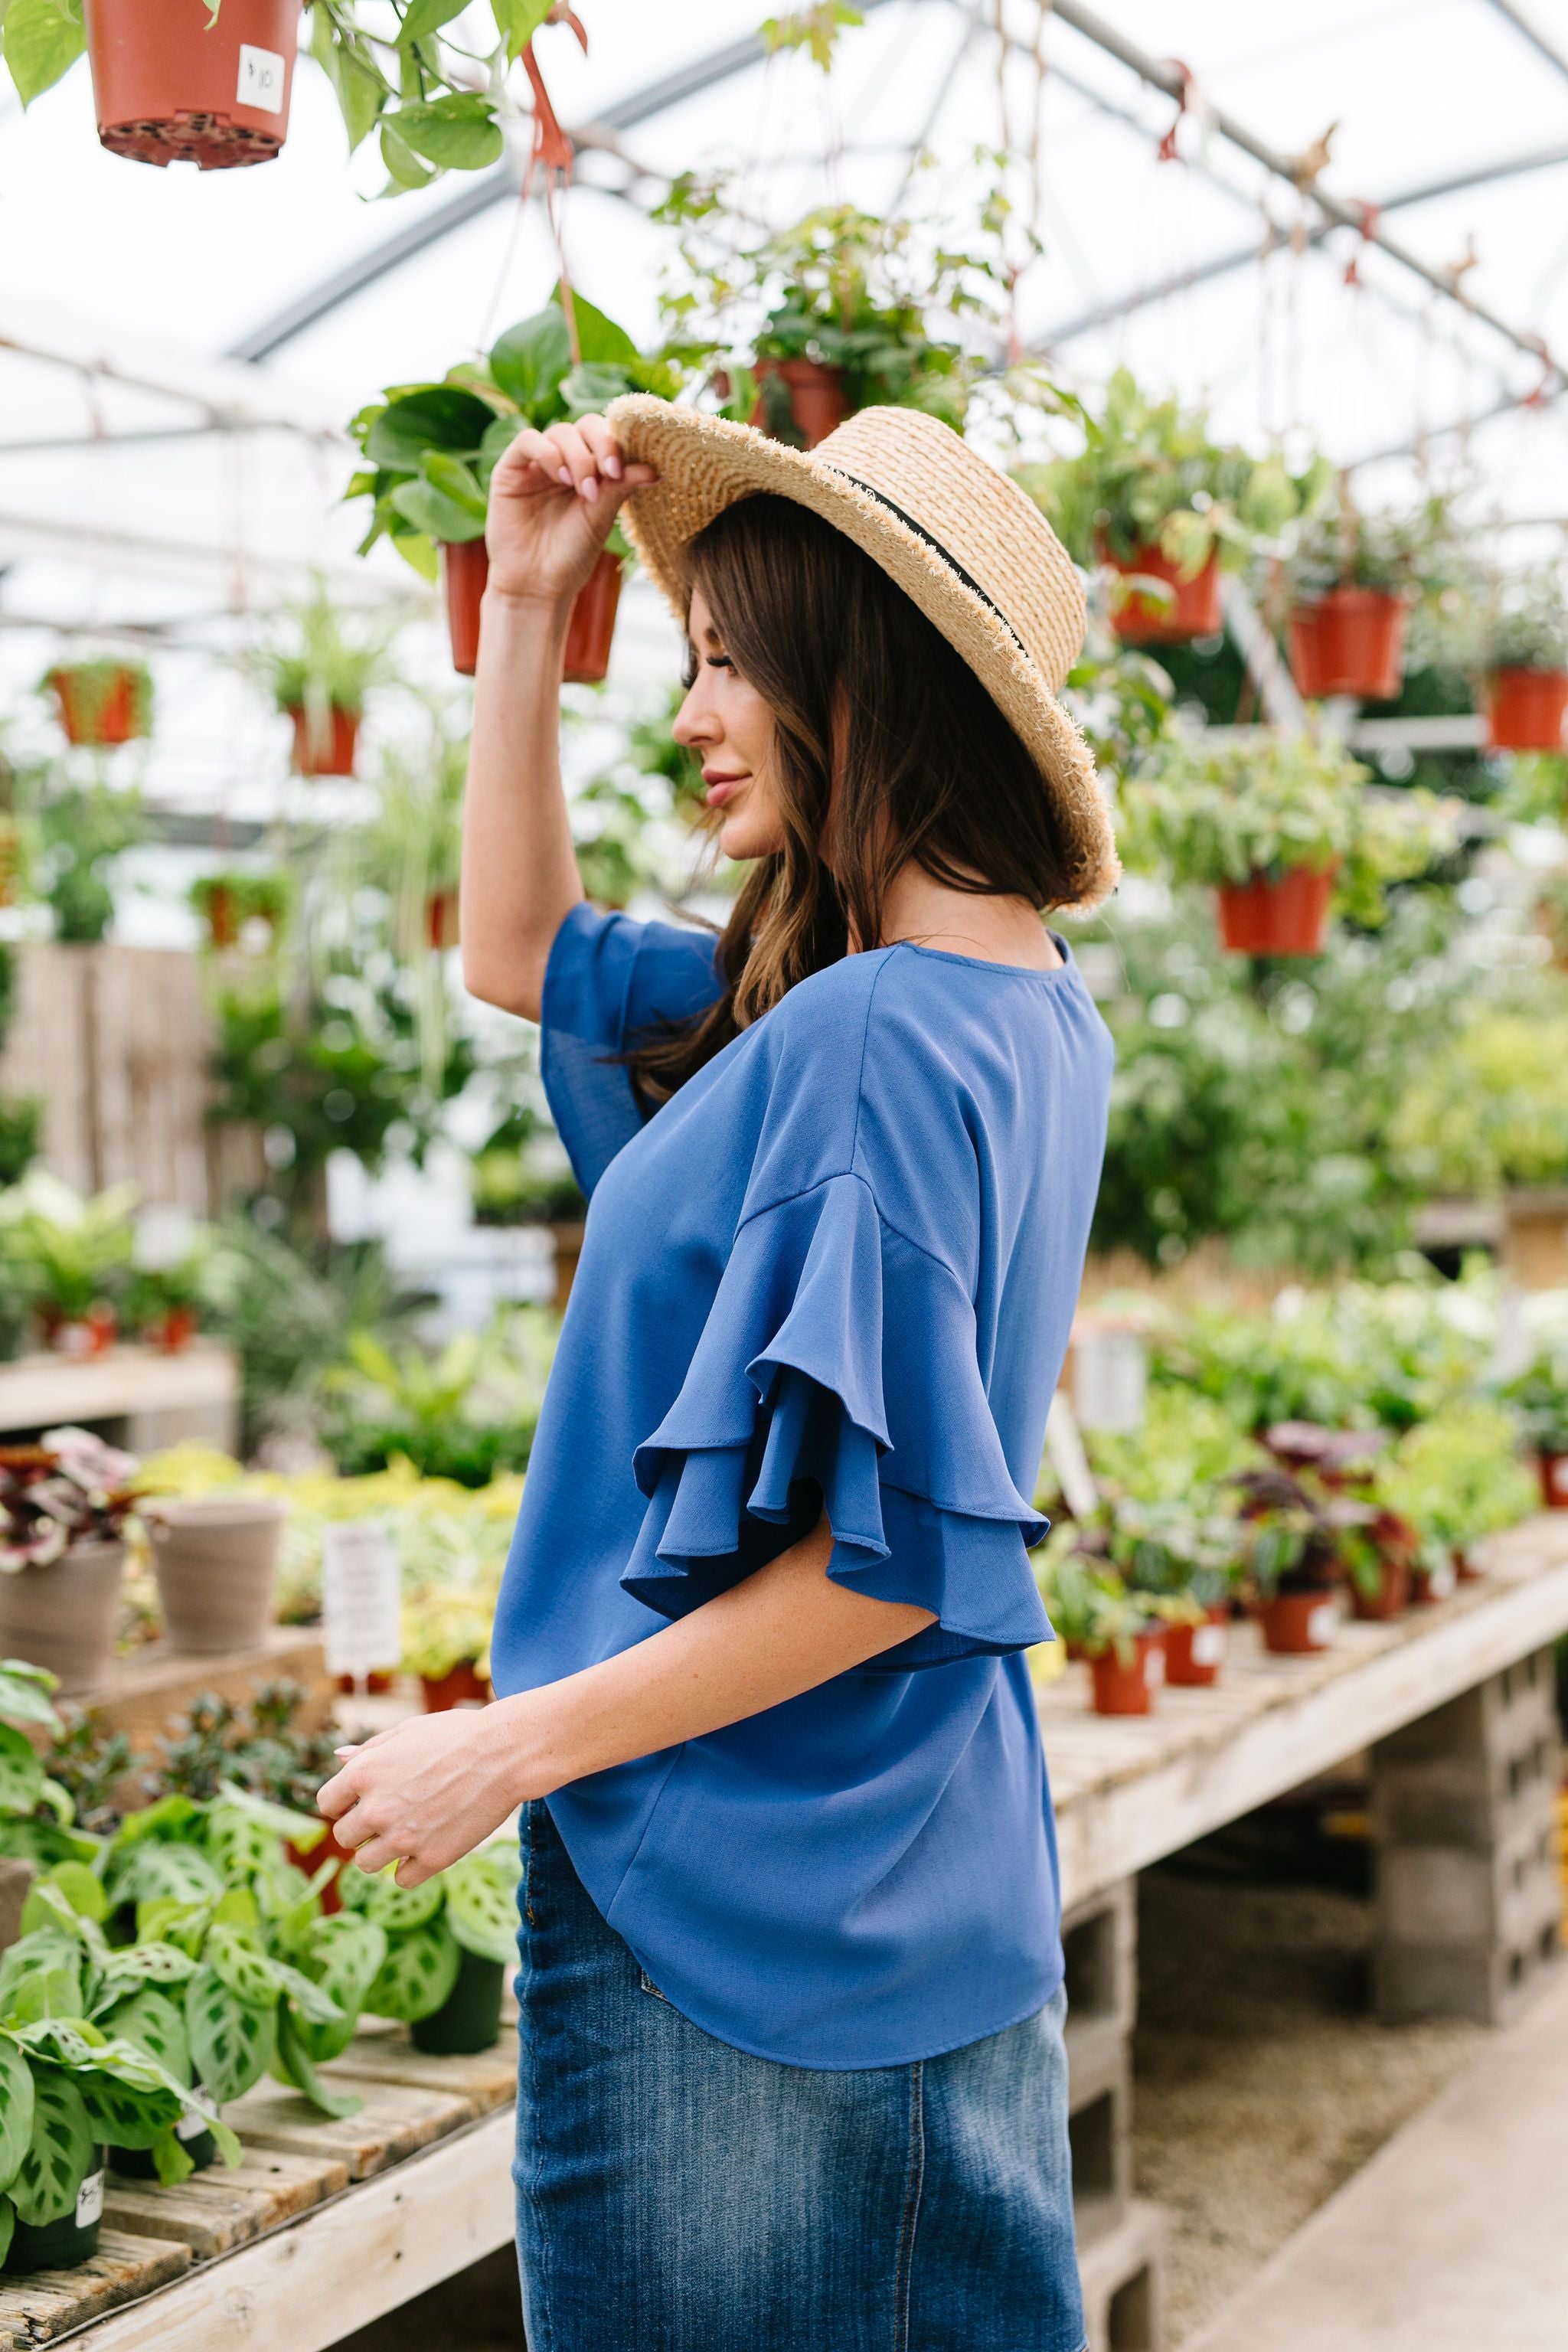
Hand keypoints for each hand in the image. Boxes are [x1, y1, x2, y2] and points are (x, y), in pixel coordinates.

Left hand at [316, 1696, 556, 1887]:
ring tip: (407, 1832)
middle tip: (392, 1813)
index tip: (364, 1798)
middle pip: (344, 1837)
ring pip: (366, 1864)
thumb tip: (339, 1759)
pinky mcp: (432, 1859)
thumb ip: (370, 1750)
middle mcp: (376, 1810)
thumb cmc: (457, 1734)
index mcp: (363, 1774)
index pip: (327, 1804)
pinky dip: (411, 1867)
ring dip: (381, 1851)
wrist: (505, 1754)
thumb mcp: (407, 1731)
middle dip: (362, 1827)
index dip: (345, 1801)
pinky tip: (427, 1845)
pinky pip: (402, 1879)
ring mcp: (403, 1838)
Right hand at [485, 412, 656, 606]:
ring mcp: (538, 463)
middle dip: (600, 446)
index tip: (622, 471)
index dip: (616, 444)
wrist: (537, 584)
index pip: (606, 436)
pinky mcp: (510, 469)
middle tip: (609, 475)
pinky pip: (527, 441)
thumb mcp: (601, 517)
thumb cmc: (571, 555)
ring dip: (578, 456)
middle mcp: (565, 461)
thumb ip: (622, 487)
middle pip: (585, 426)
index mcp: (591, 470)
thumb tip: (657, 468)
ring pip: (560, 432)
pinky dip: (547, 452)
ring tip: (583, 490)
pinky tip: (559, 476)